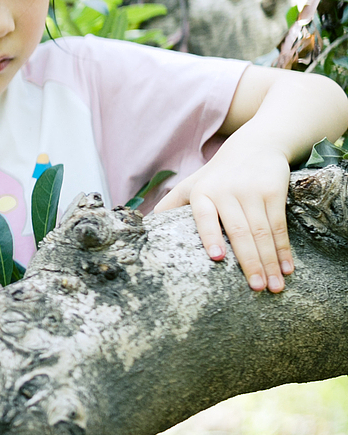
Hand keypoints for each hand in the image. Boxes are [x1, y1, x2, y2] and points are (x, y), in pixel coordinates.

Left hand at [159, 136, 292, 292]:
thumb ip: (172, 204)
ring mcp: (252, 190)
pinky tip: (288, 268)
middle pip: (239, 231)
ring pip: (262, 232)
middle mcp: (226, 191)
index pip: (204, 216)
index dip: (210, 236)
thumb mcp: (192, 183)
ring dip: (270, 262)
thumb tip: (147, 228)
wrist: (254, 145)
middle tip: (256, 289)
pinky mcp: (274, 190)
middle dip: (249, 262)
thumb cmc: (218, 174)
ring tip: (275, 287)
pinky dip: (283, 249)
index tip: (217, 257)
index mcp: (202, 193)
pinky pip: (279, 225)